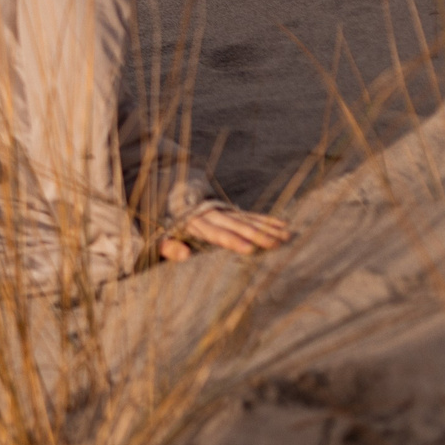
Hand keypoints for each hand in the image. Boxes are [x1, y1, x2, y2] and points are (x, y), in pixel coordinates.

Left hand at [159, 205, 291, 262]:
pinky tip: (283, 225)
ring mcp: (221, 210)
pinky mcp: (229, 209)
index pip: (215, 232)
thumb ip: (168, 246)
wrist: (167, 188)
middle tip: (275, 244)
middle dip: (256, 235)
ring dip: (267, 228)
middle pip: (236, 225)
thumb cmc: (163, 221)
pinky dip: (265, 219)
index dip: (232, 240)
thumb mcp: (158, 234)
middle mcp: (211, 214)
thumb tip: (183, 255)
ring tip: (286, 236)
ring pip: (246, 219)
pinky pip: (249, 214)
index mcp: (193, 221)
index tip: (248, 248)